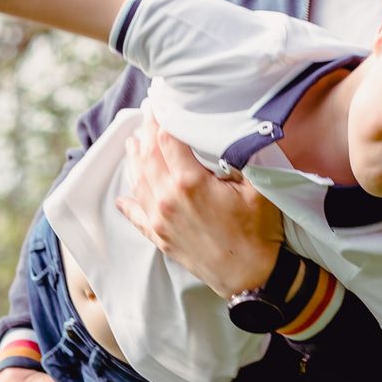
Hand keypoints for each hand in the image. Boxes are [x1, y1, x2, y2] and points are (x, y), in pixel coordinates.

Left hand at [115, 113, 285, 297]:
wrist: (252, 279)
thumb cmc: (259, 232)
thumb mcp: (257, 188)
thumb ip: (241, 158)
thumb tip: (230, 134)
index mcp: (189, 182)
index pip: (167, 140)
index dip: (162, 118)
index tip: (160, 103)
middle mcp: (167, 199)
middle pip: (148, 156)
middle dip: (146, 132)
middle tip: (147, 114)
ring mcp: (160, 221)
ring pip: (139, 183)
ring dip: (134, 160)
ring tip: (132, 143)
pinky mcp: (161, 238)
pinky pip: (137, 216)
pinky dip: (128, 204)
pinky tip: (122, 198)